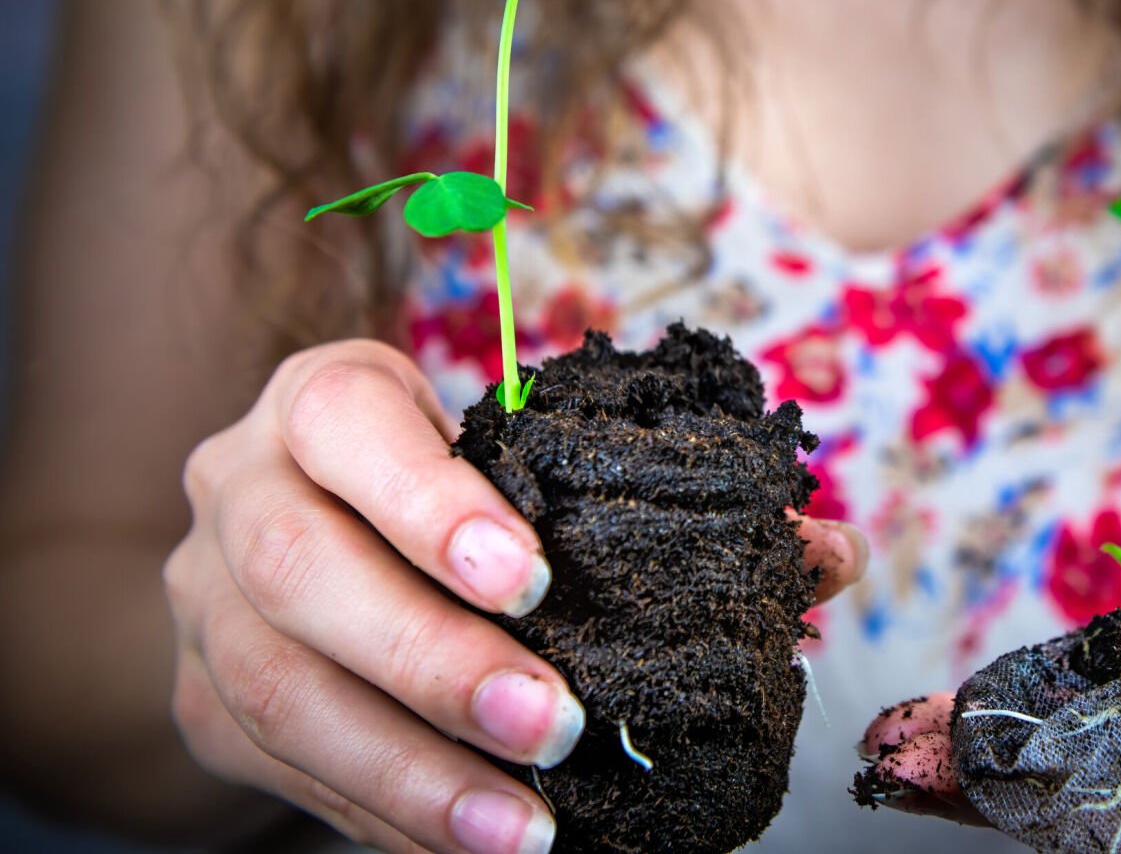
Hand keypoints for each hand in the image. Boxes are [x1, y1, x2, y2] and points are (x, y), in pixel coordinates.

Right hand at [166, 340, 866, 853]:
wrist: (306, 526)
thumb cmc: (455, 483)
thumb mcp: (532, 458)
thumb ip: (665, 497)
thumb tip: (827, 554)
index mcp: (319, 400)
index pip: (346, 422)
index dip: (430, 499)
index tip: (534, 576)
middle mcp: (238, 488)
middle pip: (303, 572)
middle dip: (433, 659)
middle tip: (556, 725)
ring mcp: (205, 601)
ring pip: (280, 692)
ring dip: (410, 771)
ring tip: (527, 827)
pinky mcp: (206, 702)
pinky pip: (287, 773)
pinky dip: (389, 815)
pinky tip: (479, 843)